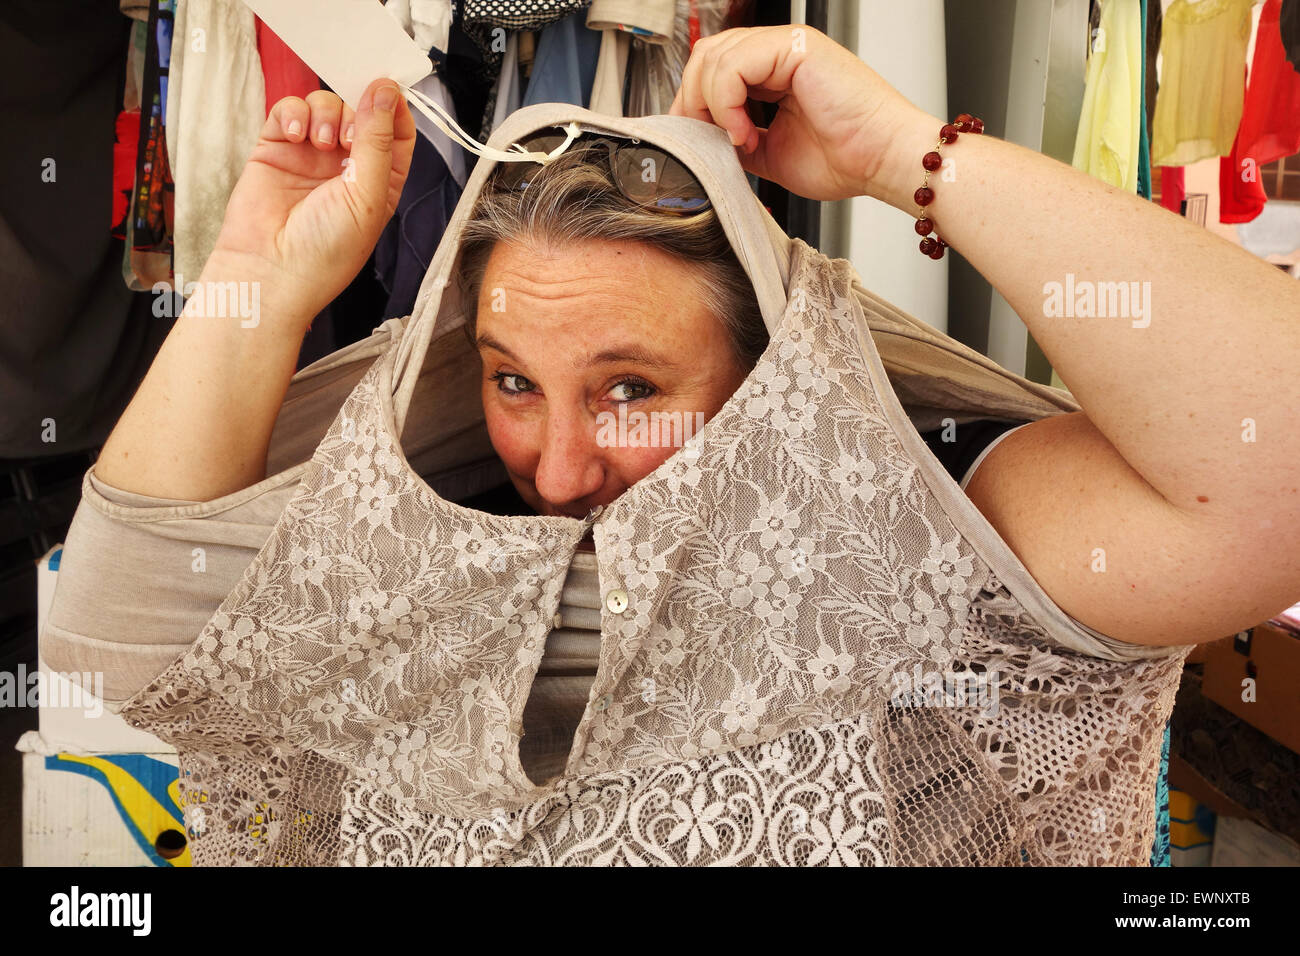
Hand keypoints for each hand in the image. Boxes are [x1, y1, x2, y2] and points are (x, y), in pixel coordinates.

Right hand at [210, 78, 415, 320]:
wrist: (270, 271)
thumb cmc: (325, 251)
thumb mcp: (367, 196)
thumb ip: (378, 141)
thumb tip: (386, 92)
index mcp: (380, 182)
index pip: (396, 132)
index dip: (394, 107)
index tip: (388, 88)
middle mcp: (346, 167)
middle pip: (361, 112)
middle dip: (357, 110)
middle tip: (348, 134)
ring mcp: (310, 156)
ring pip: (326, 106)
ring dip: (326, 114)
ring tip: (320, 143)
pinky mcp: (276, 148)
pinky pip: (289, 111)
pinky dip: (293, 113)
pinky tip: (294, 135)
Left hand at [669, 25, 927, 204]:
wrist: (883, 161)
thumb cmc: (846, 159)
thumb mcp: (769, 154)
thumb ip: (734, 139)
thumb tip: (700, 141)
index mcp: (774, 73)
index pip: (712, 72)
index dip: (694, 107)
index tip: (702, 145)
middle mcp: (779, 53)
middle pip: (706, 57)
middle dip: (694, 103)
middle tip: (708, 141)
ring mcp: (787, 45)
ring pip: (713, 58)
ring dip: (711, 107)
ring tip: (739, 140)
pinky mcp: (795, 46)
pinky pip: (732, 66)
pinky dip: (726, 103)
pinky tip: (744, 132)